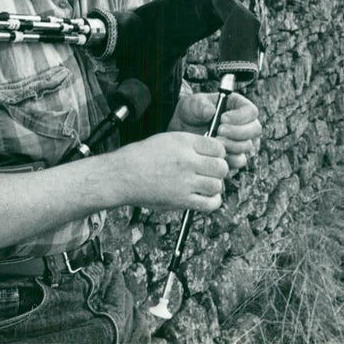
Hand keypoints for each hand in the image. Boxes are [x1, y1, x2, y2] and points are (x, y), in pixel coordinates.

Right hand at [112, 132, 228, 212]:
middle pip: (221, 167)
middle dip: (219, 170)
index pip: (217, 147)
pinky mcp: (181, 200)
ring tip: (205, 185)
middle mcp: (186, 161)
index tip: (213, 157)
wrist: (123, 175)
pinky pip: (210, 203)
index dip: (219, 153)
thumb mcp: (166, 140)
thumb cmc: (141, 157)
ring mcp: (185, 181)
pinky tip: (206, 197)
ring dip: (214, 186)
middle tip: (211, 172)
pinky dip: (212, 201)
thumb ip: (190, 145)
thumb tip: (210, 152)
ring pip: (217, 185)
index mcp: (183, 142)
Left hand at [168, 92, 261, 172]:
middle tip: (219, 131)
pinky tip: (214, 153)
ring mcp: (240, 141)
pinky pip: (239, 160)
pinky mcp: (233, 156)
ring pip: (248, 146)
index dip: (241, 116)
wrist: (182, 131)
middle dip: (238, 132)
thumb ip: (200, 105)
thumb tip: (211, 112)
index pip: (251, 111)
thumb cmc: (190, 113)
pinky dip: (228, 159)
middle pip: (255, 129)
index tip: (223, 118)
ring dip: (232, 145)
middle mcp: (243, 124)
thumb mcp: (191, 104)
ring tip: (214, 141)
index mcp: (237, 106)